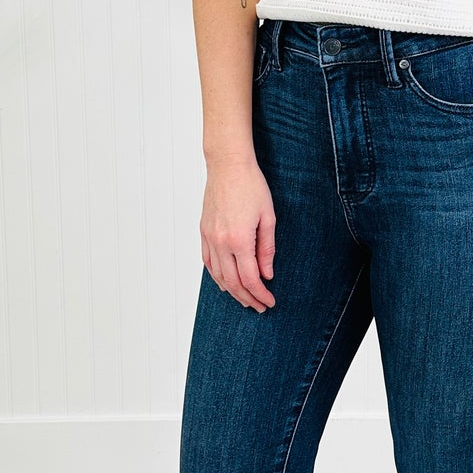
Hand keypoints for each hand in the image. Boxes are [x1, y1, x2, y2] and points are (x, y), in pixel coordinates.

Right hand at [200, 154, 276, 311]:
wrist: (228, 165)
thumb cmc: (251, 186)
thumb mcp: (268, 217)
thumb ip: (267, 248)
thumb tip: (267, 274)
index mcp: (239, 239)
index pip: (250, 278)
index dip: (260, 294)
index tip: (269, 302)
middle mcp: (221, 242)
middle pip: (233, 282)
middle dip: (247, 298)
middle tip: (259, 306)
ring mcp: (209, 237)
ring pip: (218, 275)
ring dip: (232, 291)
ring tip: (245, 299)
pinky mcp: (203, 232)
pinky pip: (207, 262)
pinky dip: (216, 276)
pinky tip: (225, 283)